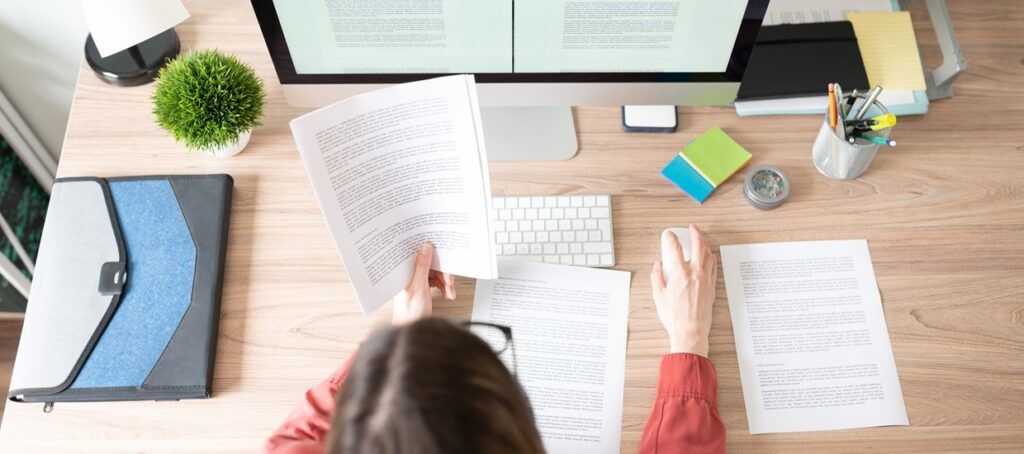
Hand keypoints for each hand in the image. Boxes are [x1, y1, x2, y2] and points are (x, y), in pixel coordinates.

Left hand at [391, 243, 455, 324]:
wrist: (412, 329)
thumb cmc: (409, 314)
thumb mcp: (418, 287)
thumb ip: (422, 267)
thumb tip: (425, 249)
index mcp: (403, 272)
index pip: (418, 256)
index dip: (430, 253)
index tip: (441, 253)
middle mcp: (409, 276)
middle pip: (430, 265)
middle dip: (442, 273)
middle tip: (448, 281)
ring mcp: (415, 282)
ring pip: (435, 274)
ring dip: (445, 282)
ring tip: (449, 291)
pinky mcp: (422, 288)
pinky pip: (435, 282)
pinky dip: (443, 287)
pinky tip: (447, 293)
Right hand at [650, 225, 717, 356]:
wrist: (690, 331)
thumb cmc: (674, 317)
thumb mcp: (658, 295)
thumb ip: (656, 276)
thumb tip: (658, 265)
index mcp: (679, 274)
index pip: (675, 248)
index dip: (671, 237)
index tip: (669, 234)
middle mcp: (695, 273)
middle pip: (698, 245)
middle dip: (695, 232)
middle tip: (692, 228)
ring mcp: (705, 279)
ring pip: (708, 254)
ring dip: (704, 243)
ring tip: (700, 239)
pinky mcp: (711, 287)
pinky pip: (713, 267)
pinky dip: (711, 258)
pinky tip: (709, 256)